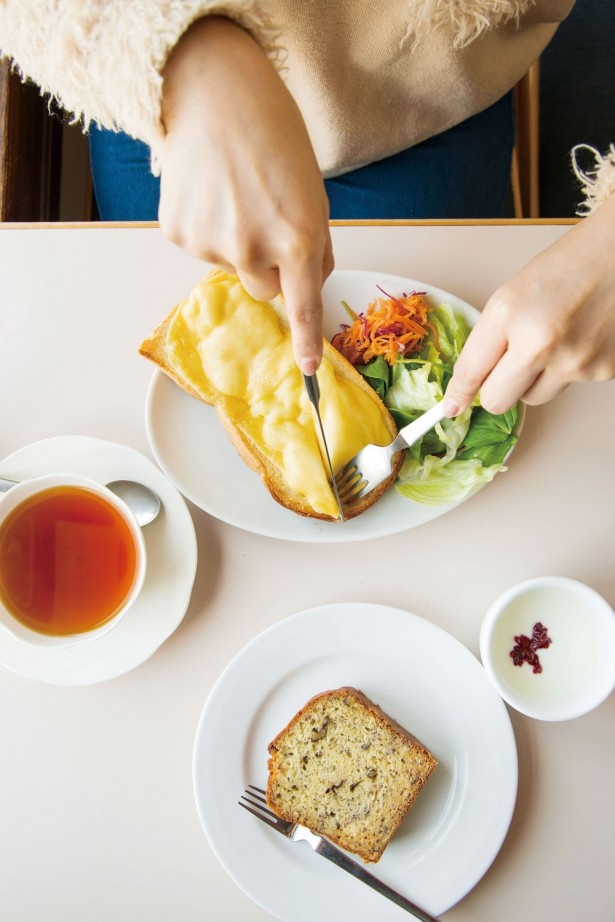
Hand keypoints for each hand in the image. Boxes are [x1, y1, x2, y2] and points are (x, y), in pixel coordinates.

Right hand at [159, 16, 332, 373]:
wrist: (215, 92)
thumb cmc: (274, 134)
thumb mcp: (313, 191)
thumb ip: (314, 245)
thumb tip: (304, 285)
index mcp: (298, 237)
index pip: (304, 305)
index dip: (307, 341)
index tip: (309, 370)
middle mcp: (253, 248)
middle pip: (265, 290)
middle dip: (271, 266)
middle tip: (266, 217)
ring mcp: (211, 244)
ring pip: (233, 269)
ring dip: (238, 244)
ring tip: (235, 194)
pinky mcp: (180, 234)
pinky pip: (202, 250)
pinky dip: (208, 230)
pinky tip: (210, 193)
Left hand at [443, 193, 614, 414]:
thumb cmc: (568, 266)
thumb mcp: (514, 293)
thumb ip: (491, 337)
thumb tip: (472, 382)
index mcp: (509, 313)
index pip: (471, 371)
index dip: (458, 393)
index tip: (451, 407)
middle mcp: (540, 342)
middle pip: (498, 401)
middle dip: (496, 391)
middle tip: (505, 372)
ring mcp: (574, 361)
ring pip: (534, 397)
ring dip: (534, 380)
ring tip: (554, 340)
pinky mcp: (602, 372)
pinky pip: (567, 386)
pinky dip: (568, 369)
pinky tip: (581, 337)